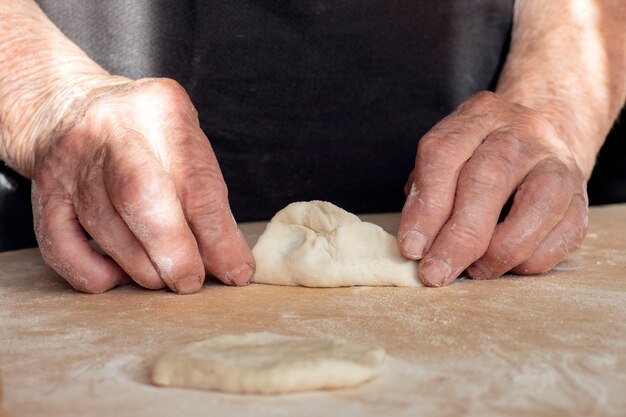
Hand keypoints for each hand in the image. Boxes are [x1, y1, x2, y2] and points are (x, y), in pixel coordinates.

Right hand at [32, 78, 253, 293]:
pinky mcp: (44, 192)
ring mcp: (70, 161)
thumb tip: (229, 265)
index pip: (195, 182)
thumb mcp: (184, 145)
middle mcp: (111, 130)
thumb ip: (207, 198)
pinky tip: (117, 276)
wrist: (70, 109)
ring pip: (106, 228)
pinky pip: (61, 246)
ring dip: (141, 267)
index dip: (217, 236)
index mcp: (162, 111)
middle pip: (141, 198)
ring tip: (163, 278)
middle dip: (173, 252)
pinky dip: (92, 273)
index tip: (235, 271)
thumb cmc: (146, 137)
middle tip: (190, 282)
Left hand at [398, 91, 587, 285]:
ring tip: (473, 271)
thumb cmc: (480, 156)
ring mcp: (557, 163)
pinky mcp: (582, 197)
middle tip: (436, 273)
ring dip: (497, 252)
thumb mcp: (446, 160)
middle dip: (459, 236)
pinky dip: (529, 260)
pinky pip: (562, 234)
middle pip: (488, 180)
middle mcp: (520, 133)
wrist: (546, 138)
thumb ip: (426, 194)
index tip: (412, 248)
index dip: (426, 206)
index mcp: (478, 116)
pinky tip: (506, 265)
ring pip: (534, 206)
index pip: (444, 155)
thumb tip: (416, 244)